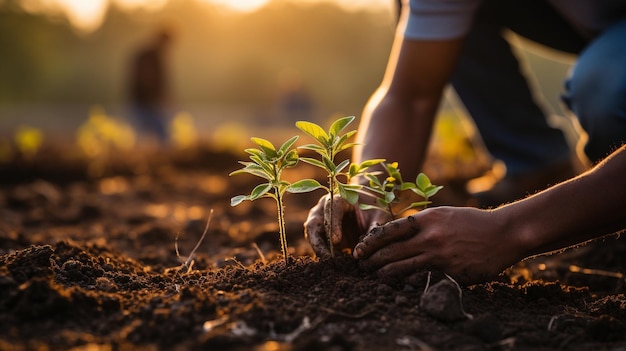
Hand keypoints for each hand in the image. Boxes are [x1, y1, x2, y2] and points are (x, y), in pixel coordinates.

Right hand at [304, 194, 390, 257]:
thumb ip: (372, 230)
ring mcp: (320, 222)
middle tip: (329, 259)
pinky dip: (325, 255)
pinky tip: (336, 266)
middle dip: (318, 243)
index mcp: (339, 199)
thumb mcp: (379, 216)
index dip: (333, 224)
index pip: (331, 208)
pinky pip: (318, 245)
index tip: (337, 241)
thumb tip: (359, 253)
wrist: (369, 207)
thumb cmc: (374, 208)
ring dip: (320, 251)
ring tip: (333, 265)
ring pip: (312, 237)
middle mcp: (324, 209)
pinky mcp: (321, 235)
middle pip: (313, 224)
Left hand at [353, 206, 526, 283]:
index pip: (388, 231)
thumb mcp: (443, 214)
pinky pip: (422, 280)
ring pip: (401, 268)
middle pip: (390, 252)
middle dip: (371, 261)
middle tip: (361, 266)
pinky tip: (400, 285)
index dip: (369, 242)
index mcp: (426, 220)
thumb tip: (395, 233)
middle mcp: (430, 238)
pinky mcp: (450, 274)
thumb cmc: (471, 222)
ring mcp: (440, 257)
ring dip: (384, 274)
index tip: (358, 249)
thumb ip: (419, 223)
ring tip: (375, 276)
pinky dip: (408, 283)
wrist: (503, 233)